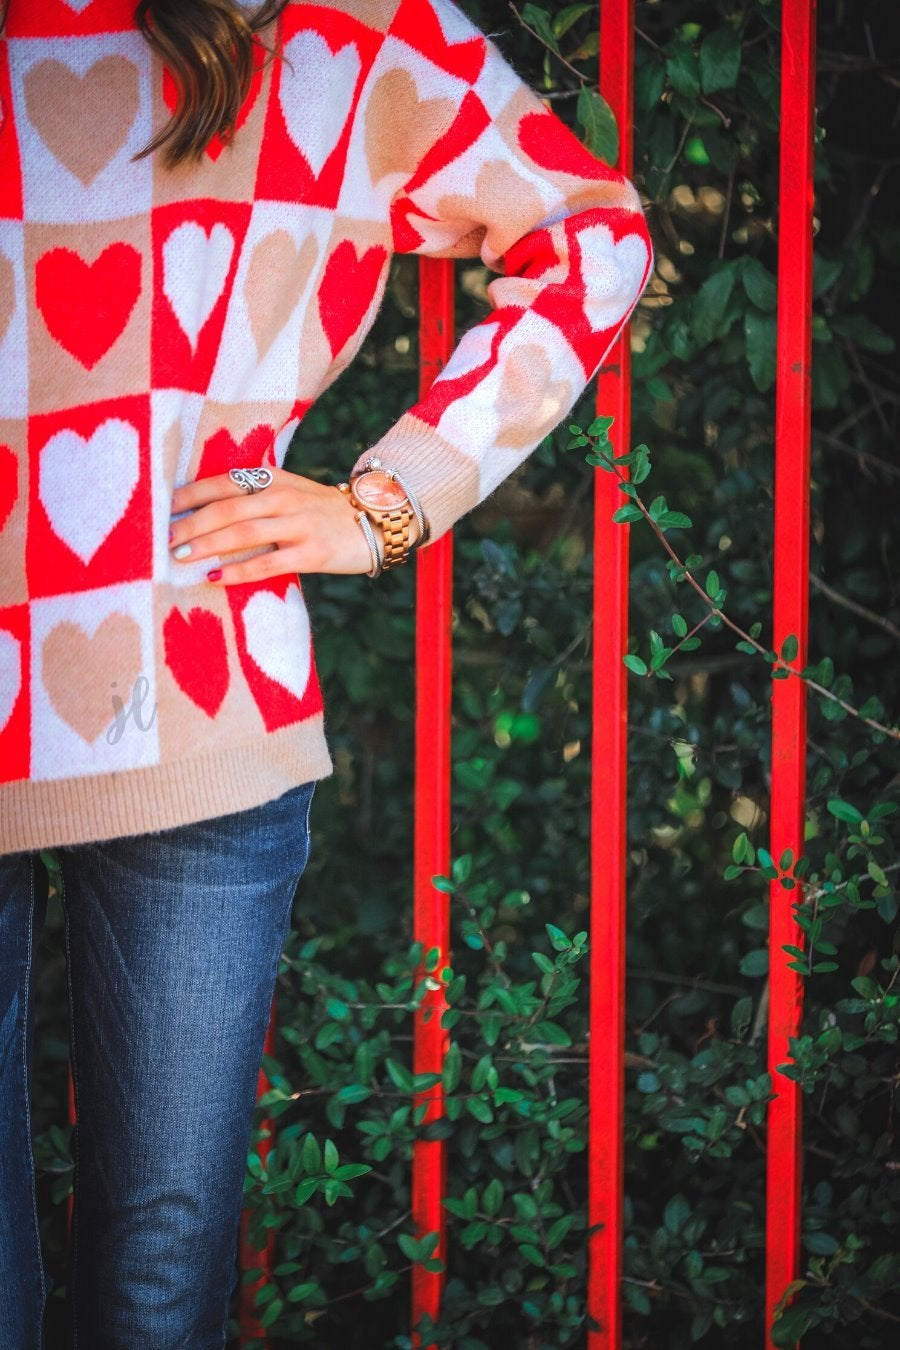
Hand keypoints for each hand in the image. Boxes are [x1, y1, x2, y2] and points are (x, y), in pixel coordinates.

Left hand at [169, 468, 397, 584]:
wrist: (376, 521)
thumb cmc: (324, 511)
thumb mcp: (291, 491)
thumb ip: (256, 495)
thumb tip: (206, 512)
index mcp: (274, 480)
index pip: (223, 483)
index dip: (190, 494)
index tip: (164, 507)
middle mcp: (283, 498)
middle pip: (227, 509)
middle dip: (191, 524)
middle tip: (164, 539)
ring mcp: (298, 526)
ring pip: (243, 534)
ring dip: (207, 545)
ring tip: (180, 557)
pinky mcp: (311, 554)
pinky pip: (268, 564)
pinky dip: (239, 571)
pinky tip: (215, 578)